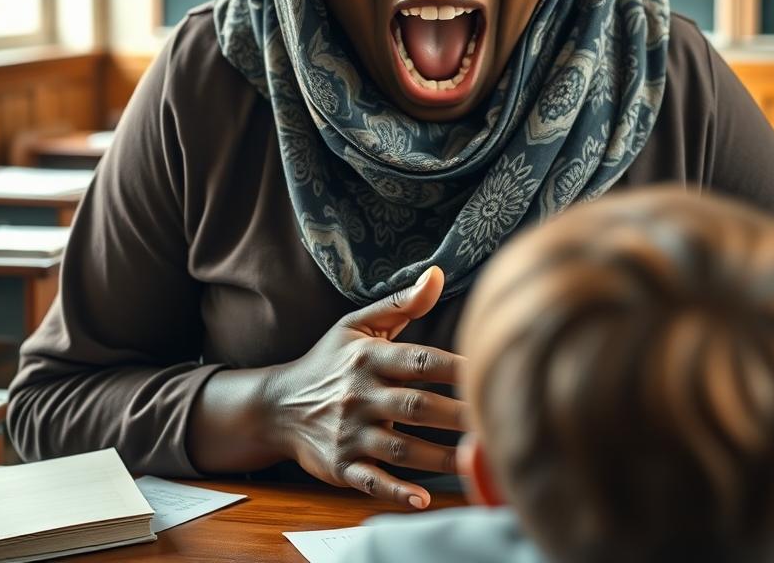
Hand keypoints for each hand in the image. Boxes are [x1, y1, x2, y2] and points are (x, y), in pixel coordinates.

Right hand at [269, 266, 467, 508]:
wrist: (276, 406)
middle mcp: (360, 394)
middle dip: (458, 415)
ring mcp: (349, 433)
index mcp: (368, 357)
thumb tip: (438, 274)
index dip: (457, 367)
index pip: (421, 361)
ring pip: (402, 448)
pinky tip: (424, 499)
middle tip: (496, 421)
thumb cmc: (327, 361)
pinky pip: (372, 481)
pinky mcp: (340, 466)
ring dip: (441, 457)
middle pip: (418, 406)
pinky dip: (397, 492)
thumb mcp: (356, 325)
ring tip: (478, 461)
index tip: (490, 372)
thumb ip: (401, 302)